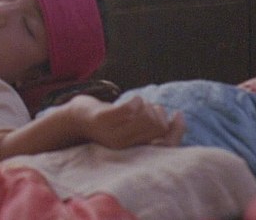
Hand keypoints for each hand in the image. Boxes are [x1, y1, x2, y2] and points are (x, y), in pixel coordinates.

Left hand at [68, 95, 184, 148]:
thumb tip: (179, 116)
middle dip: (158, 112)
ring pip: (147, 118)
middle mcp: (125, 149)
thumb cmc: (110, 123)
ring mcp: (113, 135)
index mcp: (135, 154)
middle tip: (148, 108)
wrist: (75, 120)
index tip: (178, 114)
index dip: (177, 130)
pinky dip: (136, 101)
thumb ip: (155, 126)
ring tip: (137, 104)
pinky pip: (129, 109)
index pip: (167, 146)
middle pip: (159, 127)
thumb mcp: (134, 128)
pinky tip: (133, 100)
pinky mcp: (102, 121)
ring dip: (146, 105)